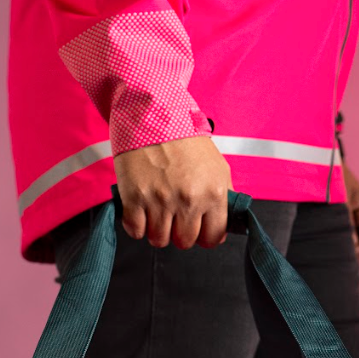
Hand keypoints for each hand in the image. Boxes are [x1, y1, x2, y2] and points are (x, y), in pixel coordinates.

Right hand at [114, 135, 232, 248]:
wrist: (152, 115)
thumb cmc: (185, 140)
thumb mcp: (218, 166)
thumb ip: (223, 199)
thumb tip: (221, 230)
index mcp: (213, 193)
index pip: (213, 237)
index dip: (205, 237)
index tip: (197, 230)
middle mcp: (189, 199)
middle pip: (184, 242)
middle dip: (179, 233)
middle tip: (174, 217)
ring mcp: (161, 200)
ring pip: (159, 239)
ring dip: (157, 230)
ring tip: (157, 211)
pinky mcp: (135, 198)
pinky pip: (135, 231)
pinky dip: (136, 225)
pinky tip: (140, 210)